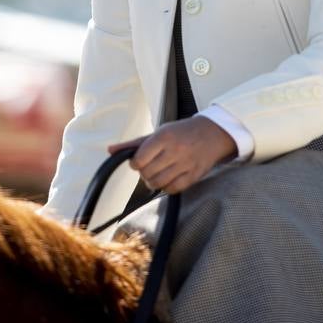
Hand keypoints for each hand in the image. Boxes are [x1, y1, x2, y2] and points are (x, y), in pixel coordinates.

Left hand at [107, 116, 236, 194]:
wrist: (213, 133)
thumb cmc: (182, 132)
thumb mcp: (158, 132)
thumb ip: (134, 143)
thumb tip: (110, 150)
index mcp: (164, 137)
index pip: (139, 159)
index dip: (135, 163)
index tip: (140, 161)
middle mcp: (175, 150)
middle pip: (147, 173)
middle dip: (144, 172)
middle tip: (150, 166)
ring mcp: (185, 164)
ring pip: (158, 183)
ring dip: (153, 181)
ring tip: (158, 173)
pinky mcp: (193, 176)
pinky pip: (172, 189)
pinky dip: (166, 187)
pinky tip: (168, 178)